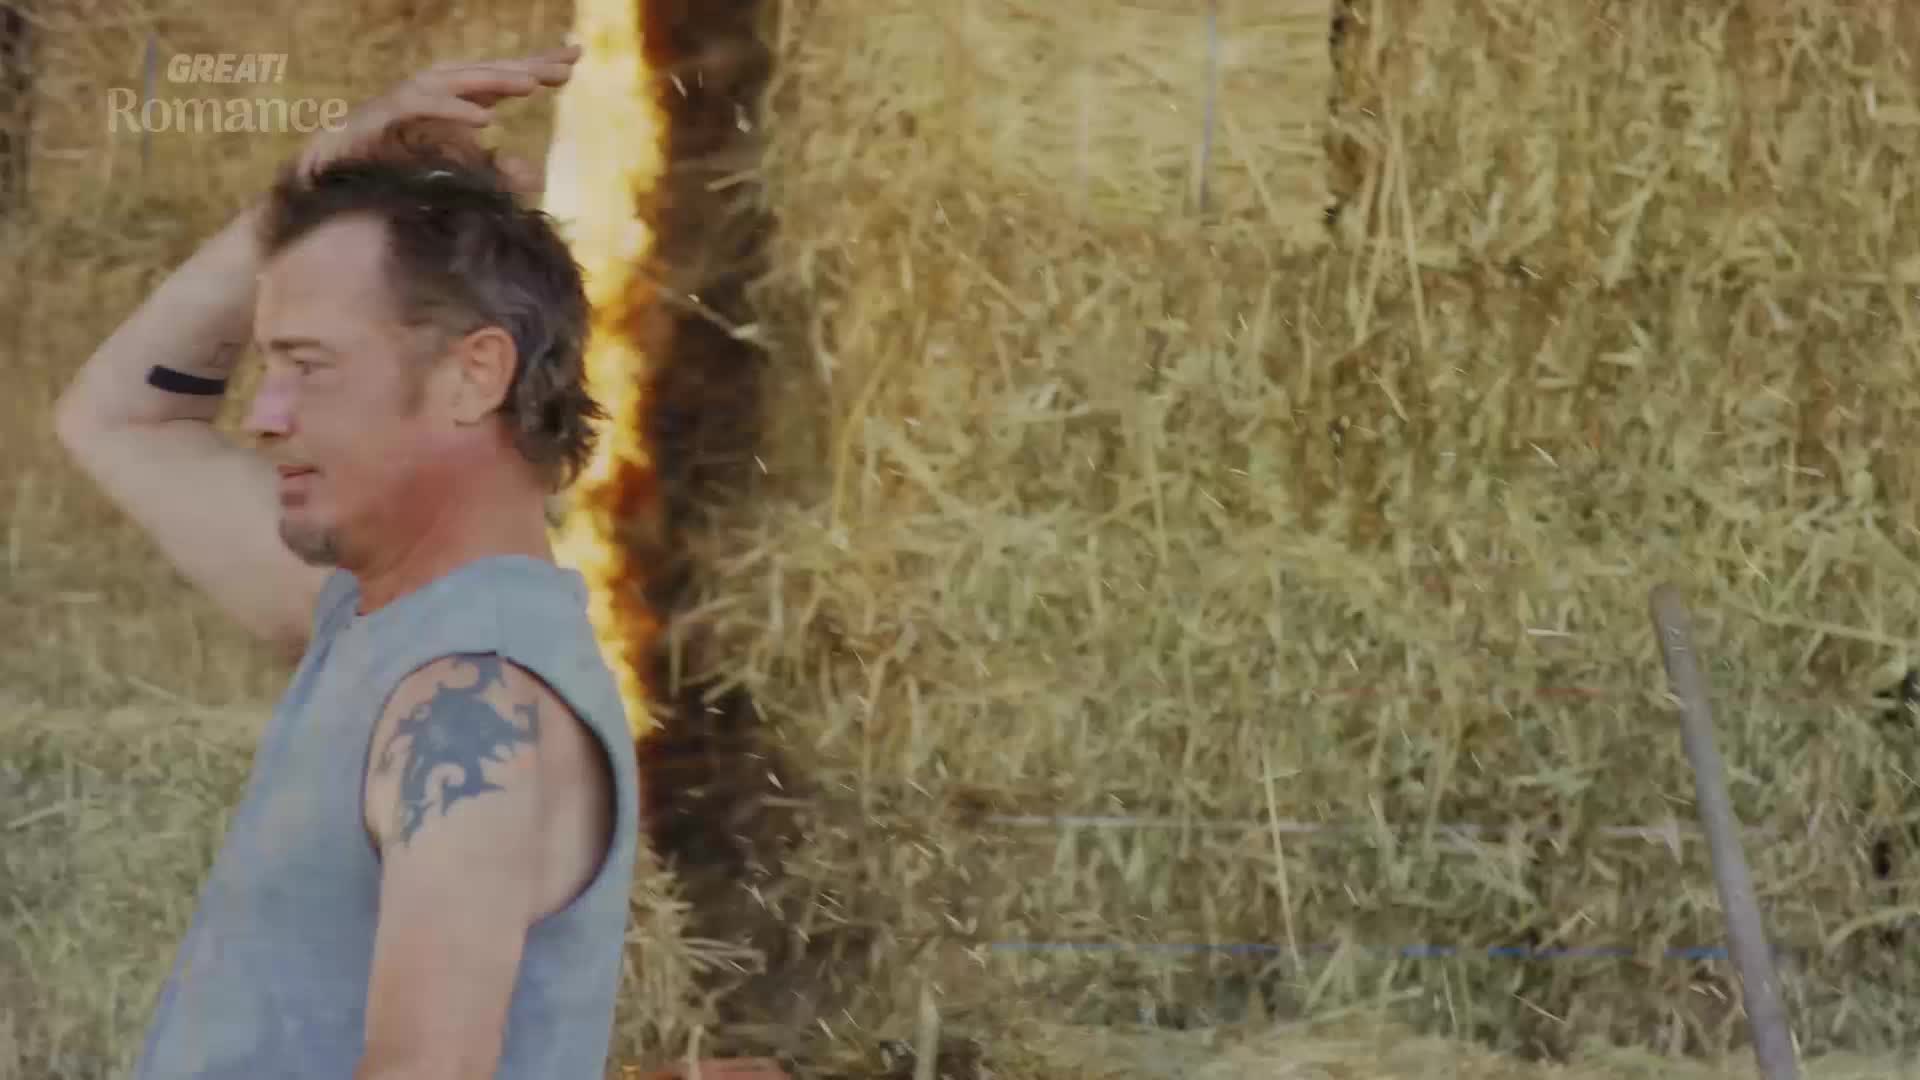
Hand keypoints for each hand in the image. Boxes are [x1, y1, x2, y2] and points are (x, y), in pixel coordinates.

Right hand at [294, 45, 581, 189]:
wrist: (331, 184)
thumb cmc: (393, 175)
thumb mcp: (456, 177)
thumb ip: (492, 173)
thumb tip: (531, 173)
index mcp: (451, 102)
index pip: (500, 79)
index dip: (536, 65)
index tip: (575, 58)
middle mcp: (430, 92)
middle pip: (484, 71)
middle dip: (525, 65)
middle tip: (567, 62)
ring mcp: (405, 100)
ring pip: (454, 80)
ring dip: (493, 81)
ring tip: (533, 85)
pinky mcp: (382, 117)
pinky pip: (419, 107)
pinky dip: (451, 111)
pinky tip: (483, 121)